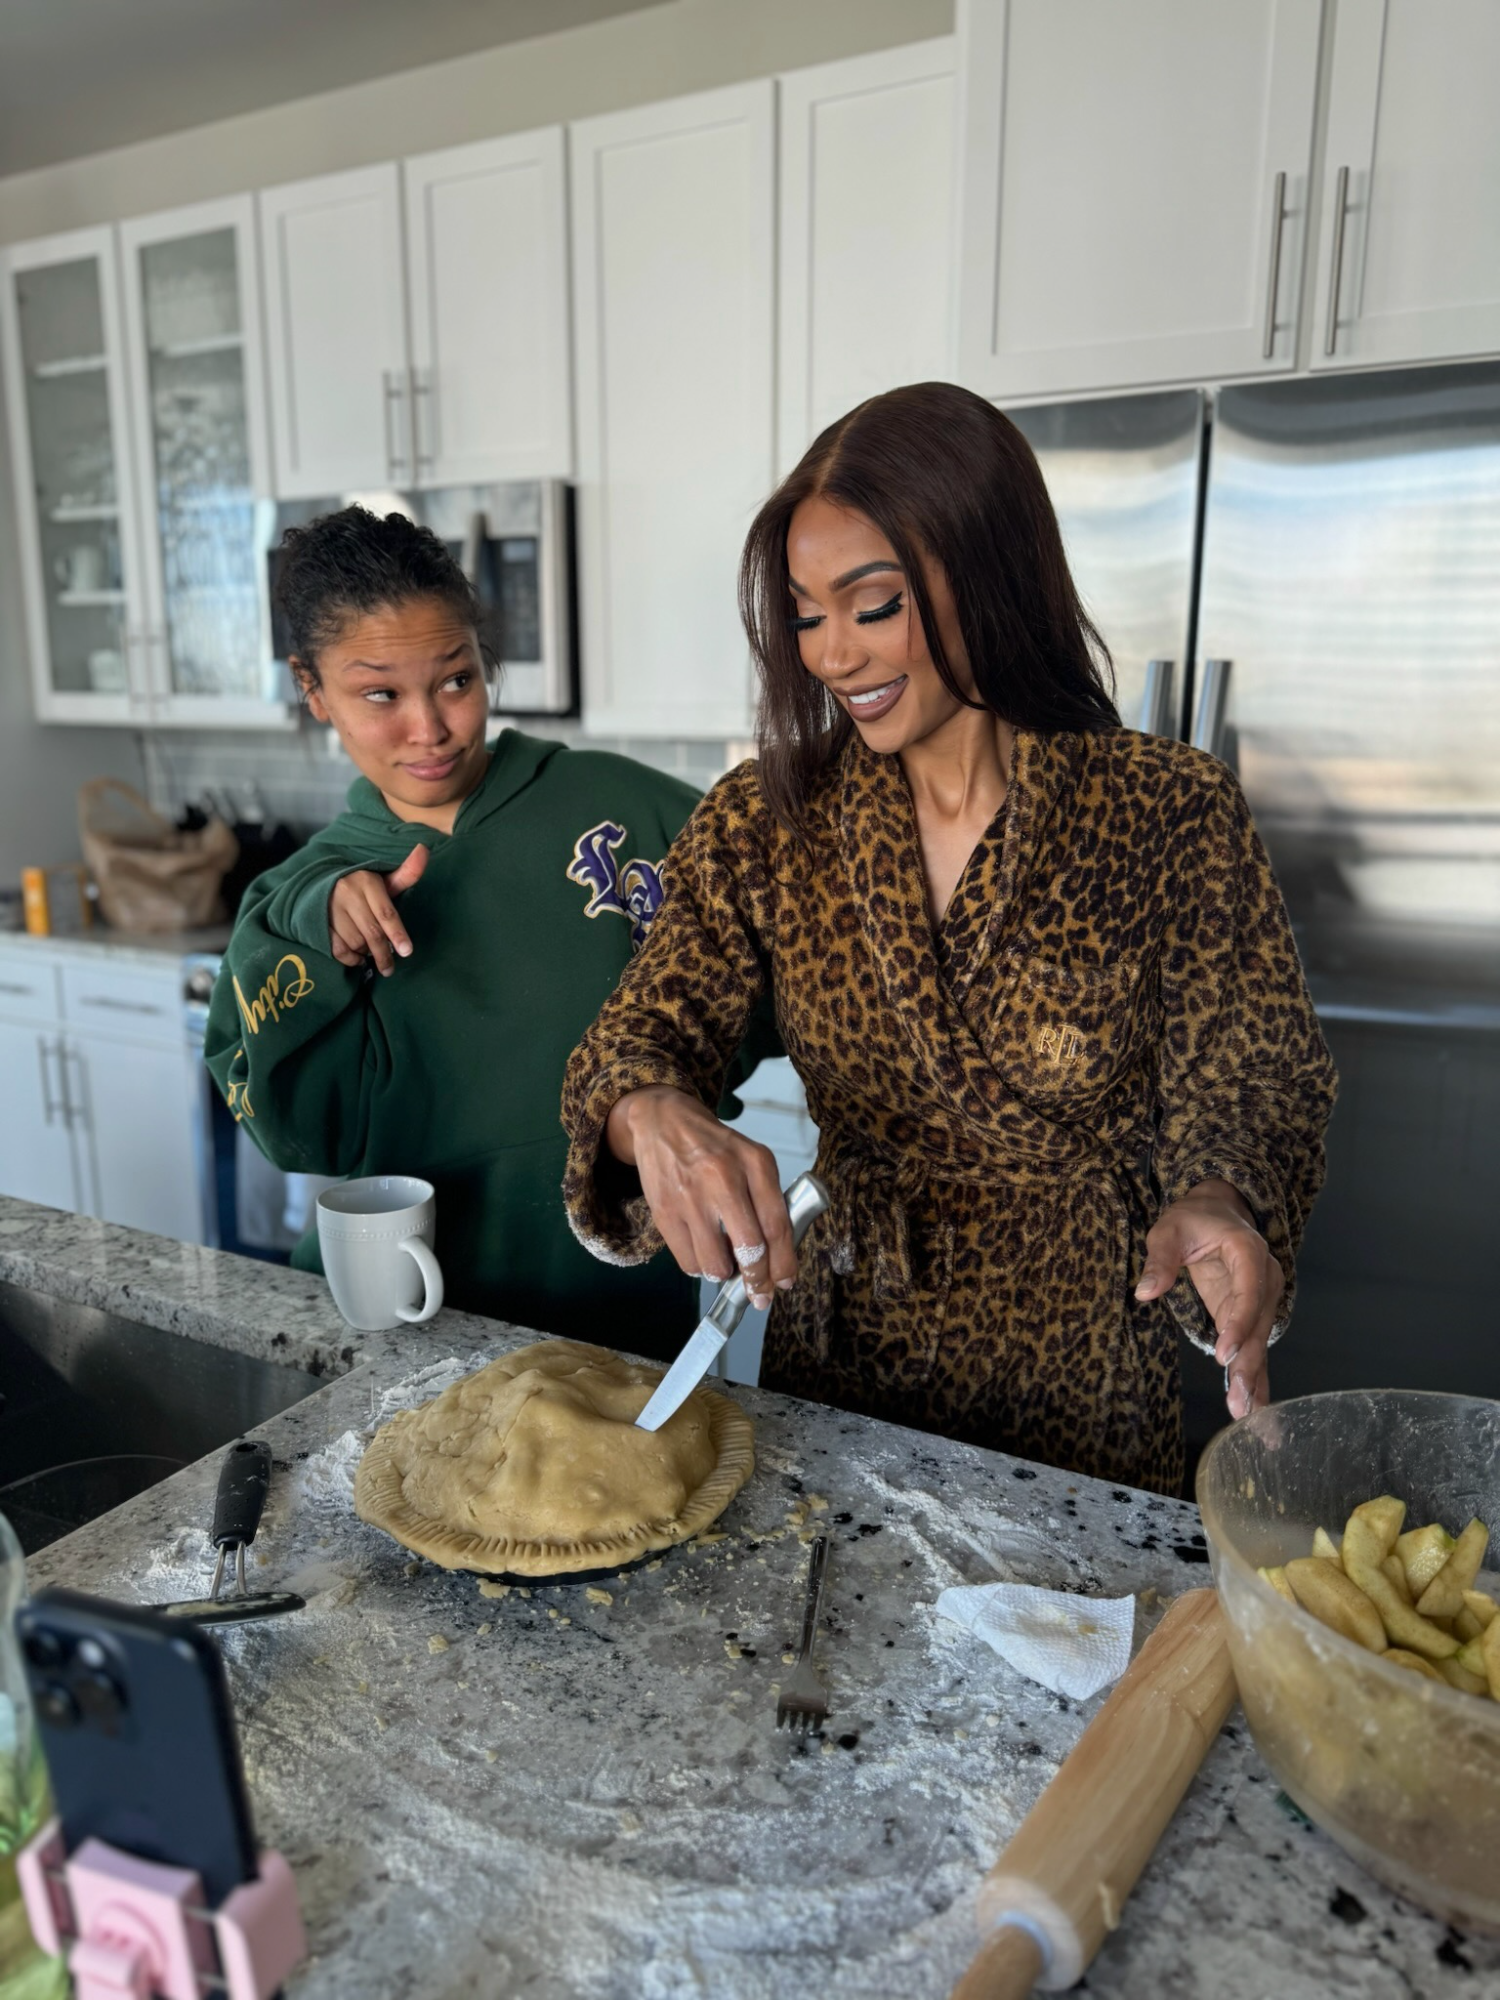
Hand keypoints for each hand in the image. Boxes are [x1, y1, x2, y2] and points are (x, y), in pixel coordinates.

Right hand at [327, 844, 428, 974]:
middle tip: (390, 969)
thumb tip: (424, 849)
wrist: (317, 884)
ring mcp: (331, 909)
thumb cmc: (361, 886)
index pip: (386, 913)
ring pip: (356, 942)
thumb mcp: (383, 880)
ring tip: (370, 951)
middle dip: (384, 954)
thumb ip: (406, 873)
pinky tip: (356, 956)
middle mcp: (348, 893)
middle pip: (372, 932)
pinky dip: (350, 958)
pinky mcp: (319, 923)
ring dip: (366, 952)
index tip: (406, 951)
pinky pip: (338, 949)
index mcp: (367, 882)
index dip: (398, 934)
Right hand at [605, 1085, 795, 1309]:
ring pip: (716, 1263)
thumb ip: (766, 1200)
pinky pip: (687, 1261)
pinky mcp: (664, 1212)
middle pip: (750, 1248)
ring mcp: (691, 1197)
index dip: (783, 1263)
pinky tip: (703, 1254)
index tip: (784, 1282)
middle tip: (758, 1293)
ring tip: (725, 1264)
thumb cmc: (714, 1147)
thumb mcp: (750, 1159)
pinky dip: (699, 1268)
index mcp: (755, 1164)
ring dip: (724, 1274)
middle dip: (757, 1280)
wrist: (663, 1122)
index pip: (777, 1225)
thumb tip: (775, 1255)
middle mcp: (724, 1179)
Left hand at [1135, 1179, 1283, 1420]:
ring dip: (1252, 1379)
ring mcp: (1262, 1299)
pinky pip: (1254, 1347)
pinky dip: (1255, 1377)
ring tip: (1244, 1413)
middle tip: (1237, 1402)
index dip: (1239, 1324)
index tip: (1224, 1355)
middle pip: (1258, 1326)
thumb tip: (1145, 1291)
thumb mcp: (1169, 1230)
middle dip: (1247, 1365)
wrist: (1217, 1211)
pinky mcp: (1250, 1315)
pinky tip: (1255, 1407)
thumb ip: (1160, 1259)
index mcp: (1248, 1252)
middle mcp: (1264, 1277)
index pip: (1248, 1292)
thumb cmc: (1192, 1218)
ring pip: (1258, 1343)